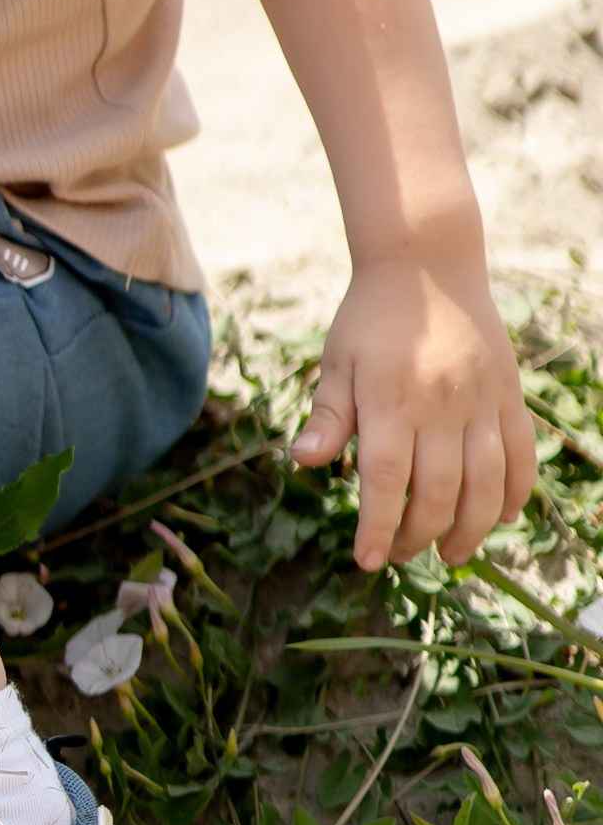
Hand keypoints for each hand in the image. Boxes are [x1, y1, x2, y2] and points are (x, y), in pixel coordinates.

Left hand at [292, 254, 537, 570]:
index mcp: (390, 401)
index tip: (367, 560)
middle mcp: (441, 406)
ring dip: (470, 529)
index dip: (377, 528)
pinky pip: (521, 456)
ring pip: (486, 485)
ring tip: (450, 553)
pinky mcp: (509, 396)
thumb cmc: (371, 318)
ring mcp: (482, 402)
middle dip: (419, 536)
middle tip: (403, 555)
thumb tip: (302, 462)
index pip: (385, 481)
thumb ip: (327, 416)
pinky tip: (500, 518)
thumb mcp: (337, 361)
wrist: (427, 264)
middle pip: (437, 493)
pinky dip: (515, 494)